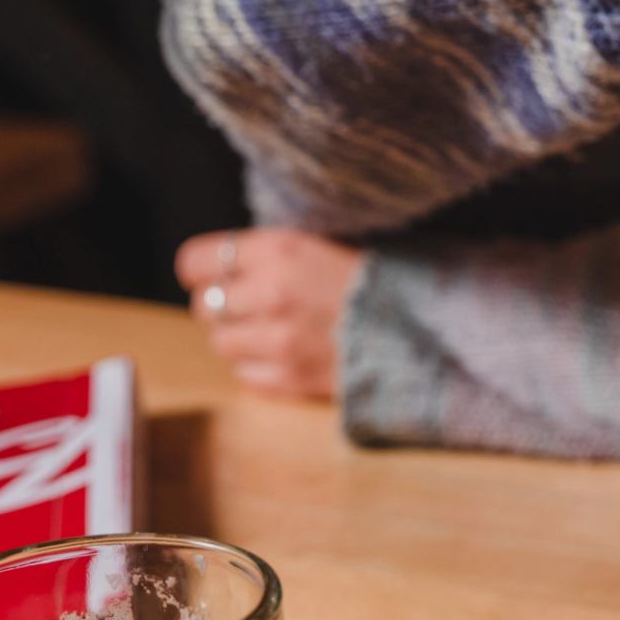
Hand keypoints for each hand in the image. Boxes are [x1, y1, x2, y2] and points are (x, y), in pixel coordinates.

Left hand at [174, 226, 363, 399]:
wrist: (423, 326)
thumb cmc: (378, 277)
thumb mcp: (323, 242)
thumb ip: (274, 252)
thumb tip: (231, 263)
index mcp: (279, 249)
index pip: (196, 261)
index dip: (202, 268)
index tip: (215, 273)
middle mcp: (270, 292)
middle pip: (204, 304)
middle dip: (223, 304)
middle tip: (251, 303)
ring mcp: (277, 339)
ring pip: (220, 342)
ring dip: (238, 337)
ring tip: (270, 329)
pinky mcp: (288, 377)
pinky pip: (244, 373)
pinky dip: (257, 365)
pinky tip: (285, 352)